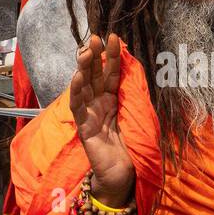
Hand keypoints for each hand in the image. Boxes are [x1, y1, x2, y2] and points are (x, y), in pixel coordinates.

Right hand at [69, 33, 134, 206]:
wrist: (123, 177)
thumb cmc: (131, 150)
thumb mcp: (137, 118)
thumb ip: (134, 98)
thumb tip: (137, 73)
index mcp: (112, 101)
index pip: (112, 73)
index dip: (112, 56)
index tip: (114, 37)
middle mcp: (99, 104)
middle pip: (95, 75)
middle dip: (95, 55)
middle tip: (95, 37)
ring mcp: (89, 114)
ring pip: (83, 86)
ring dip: (84, 68)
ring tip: (86, 51)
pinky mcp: (83, 128)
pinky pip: (77, 107)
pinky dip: (76, 91)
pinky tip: (77, 77)